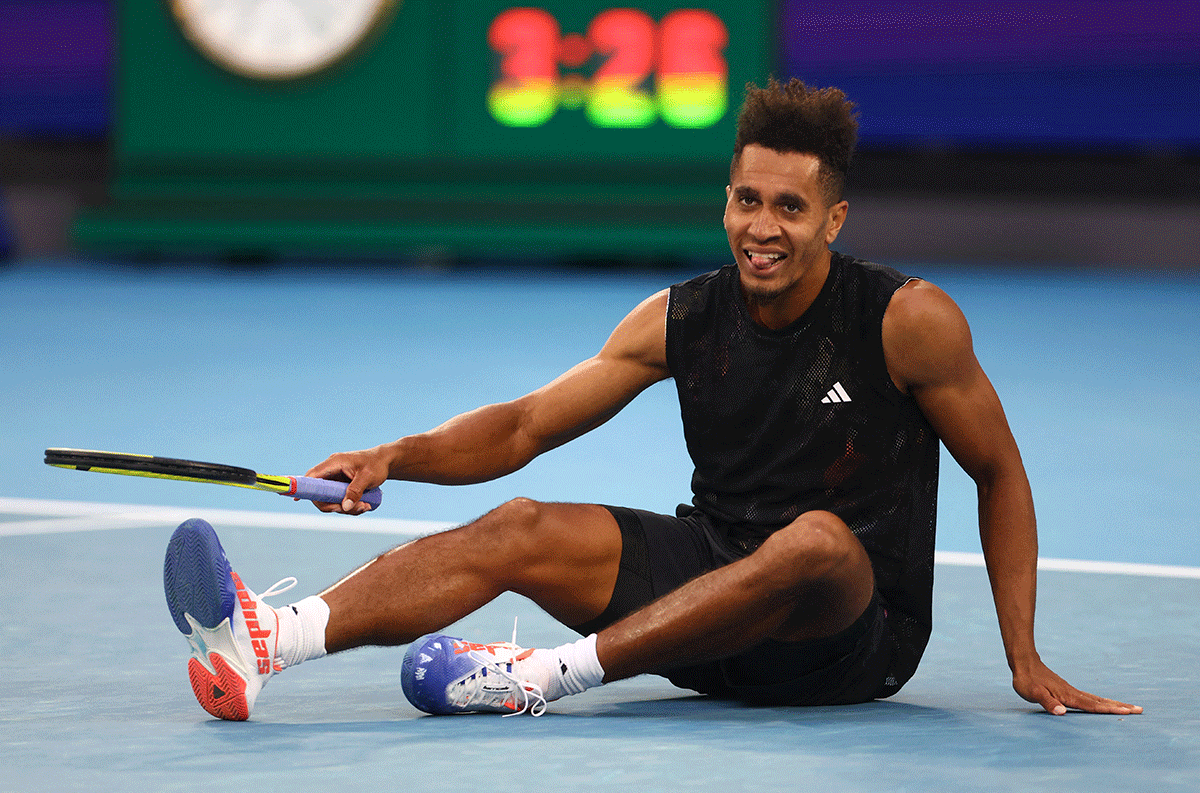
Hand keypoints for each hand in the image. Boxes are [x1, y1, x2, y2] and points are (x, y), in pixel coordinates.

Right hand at [303, 446, 391, 514]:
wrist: (385, 462)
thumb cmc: (376, 465)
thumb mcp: (368, 477)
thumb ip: (355, 491)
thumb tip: (344, 507)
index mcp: (334, 463)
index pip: (312, 476)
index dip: (303, 488)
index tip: (297, 499)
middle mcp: (331, 471)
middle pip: (320, 494)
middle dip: (334, 505)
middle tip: (352, 509)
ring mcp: (335, 480)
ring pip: (330, 500)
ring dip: (345, 508)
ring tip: (365, 506)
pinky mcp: (340, 487)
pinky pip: (338, 501)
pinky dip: (349, 506)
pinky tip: (364, 505)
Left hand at [1013, 656, 1141, 715]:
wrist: (1024, 663)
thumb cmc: (1027, 681)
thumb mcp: (1032, 693)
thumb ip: (1047, 702)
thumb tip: (1061, 712)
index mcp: (1068, 696)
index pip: (1092, 705)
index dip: (1108, 709)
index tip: (1126, 712)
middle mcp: (1074, 693)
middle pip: (1101, 701)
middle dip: (1120, 706)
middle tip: (1140, 710)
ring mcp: (1073, 691)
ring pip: (1098, 699)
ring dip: (1115, 703)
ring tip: (1130, 708)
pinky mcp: (1069, 691)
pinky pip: (1091, 698)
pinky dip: (1103, 702)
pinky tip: (1106, 704)